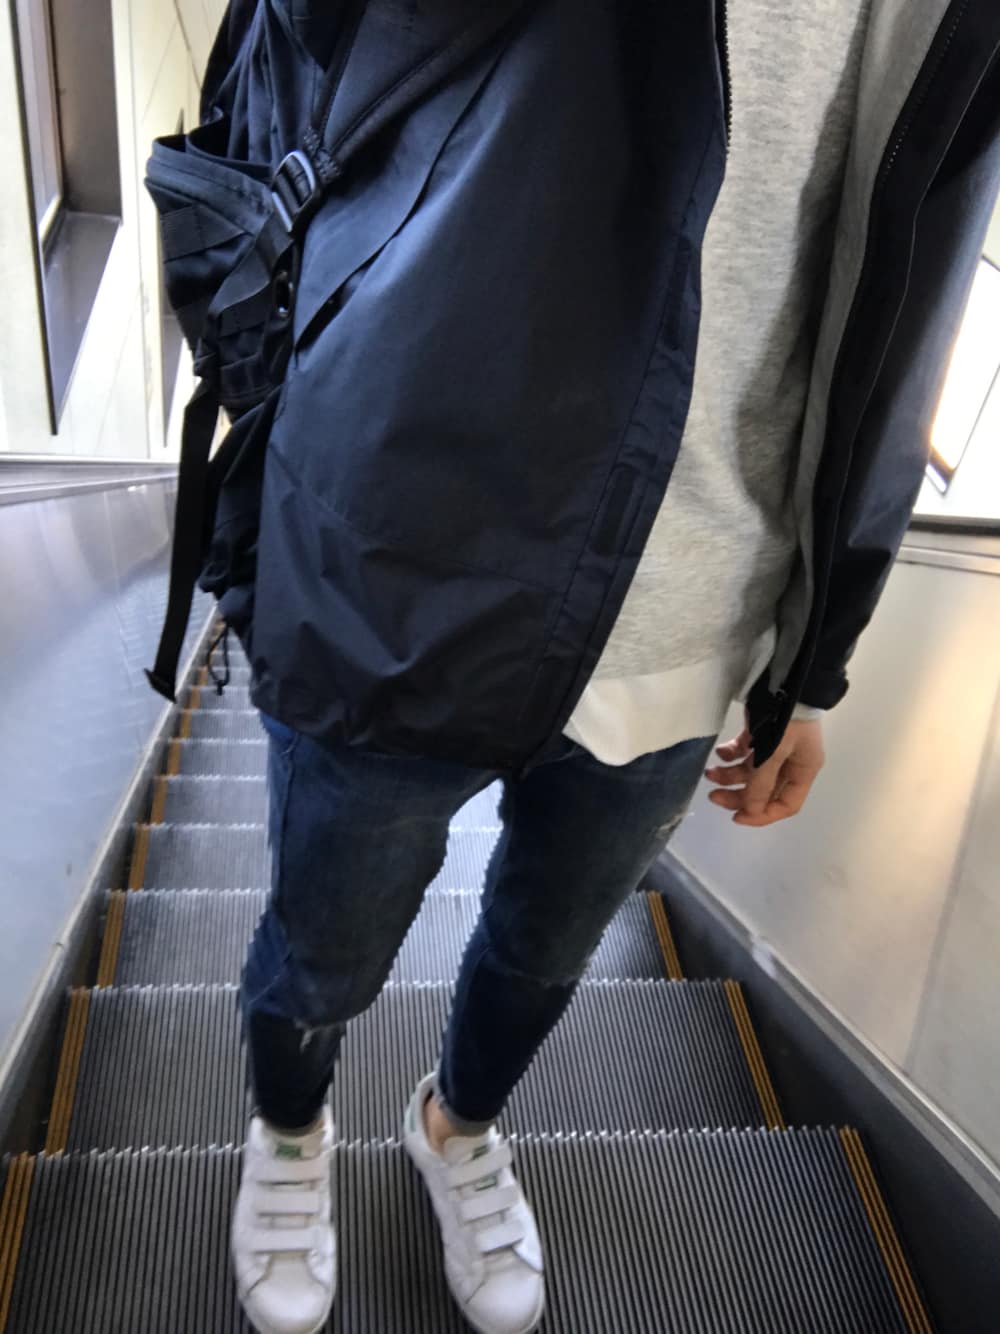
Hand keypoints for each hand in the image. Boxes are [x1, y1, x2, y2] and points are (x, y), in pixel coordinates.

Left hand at [705, 718, 824, 827]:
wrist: (786, 677)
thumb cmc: (785, 719)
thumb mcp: (774, 753)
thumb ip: (760, 784)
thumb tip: (749, 812)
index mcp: (803, 770)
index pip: (786, 805)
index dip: (762, 815)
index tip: (737, 817)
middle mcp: (791, 762)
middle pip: (764, 790)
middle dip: (738, 795)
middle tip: (713, 795)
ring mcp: (777, 746)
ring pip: (751, 771)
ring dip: (730, 774)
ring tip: (710, 772)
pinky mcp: (763, 731)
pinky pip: (745, 751)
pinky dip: (732, 754)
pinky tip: (720, 752)